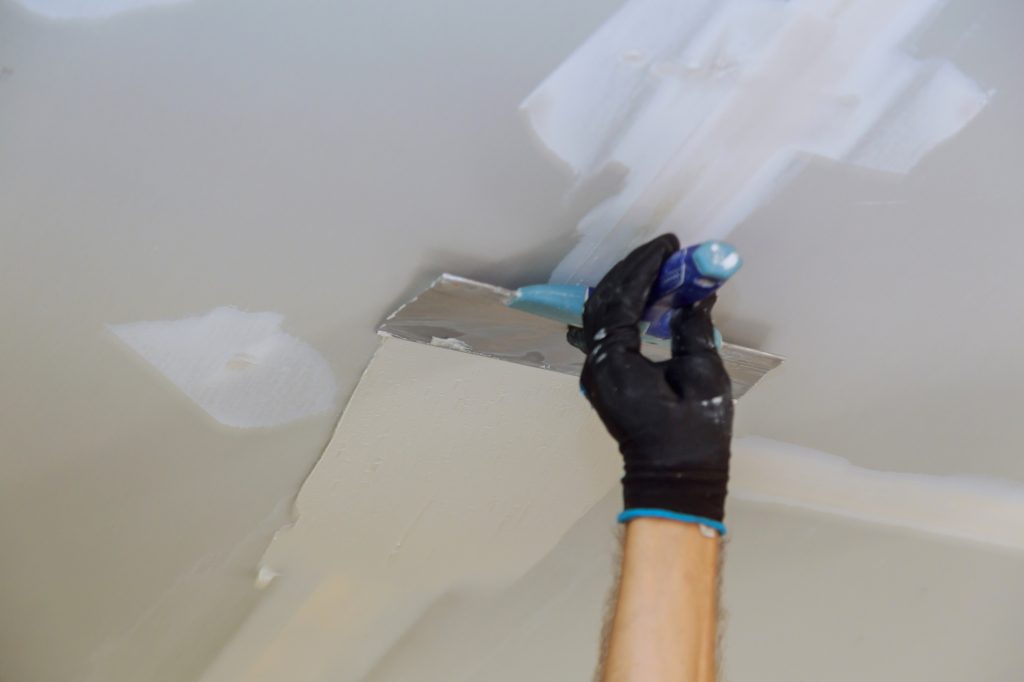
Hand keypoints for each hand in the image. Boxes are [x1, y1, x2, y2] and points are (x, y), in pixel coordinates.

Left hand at [569, 234, 732, 529]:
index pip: (621, 300)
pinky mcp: (603, 378)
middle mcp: (596, 365)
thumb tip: (695, 296)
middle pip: (602, 301)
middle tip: (665, 250)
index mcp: (617, 364)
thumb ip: (694, 331)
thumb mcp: (703, 379)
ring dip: (626, 286)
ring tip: (659, 268)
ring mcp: (595, 373)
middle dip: (633, 270)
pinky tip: (644, 297)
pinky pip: (604, 331)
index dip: (644, 268)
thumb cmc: (693, 438)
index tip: (669, 246)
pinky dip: (622, 307)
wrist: (674, 481)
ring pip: (598, 314)